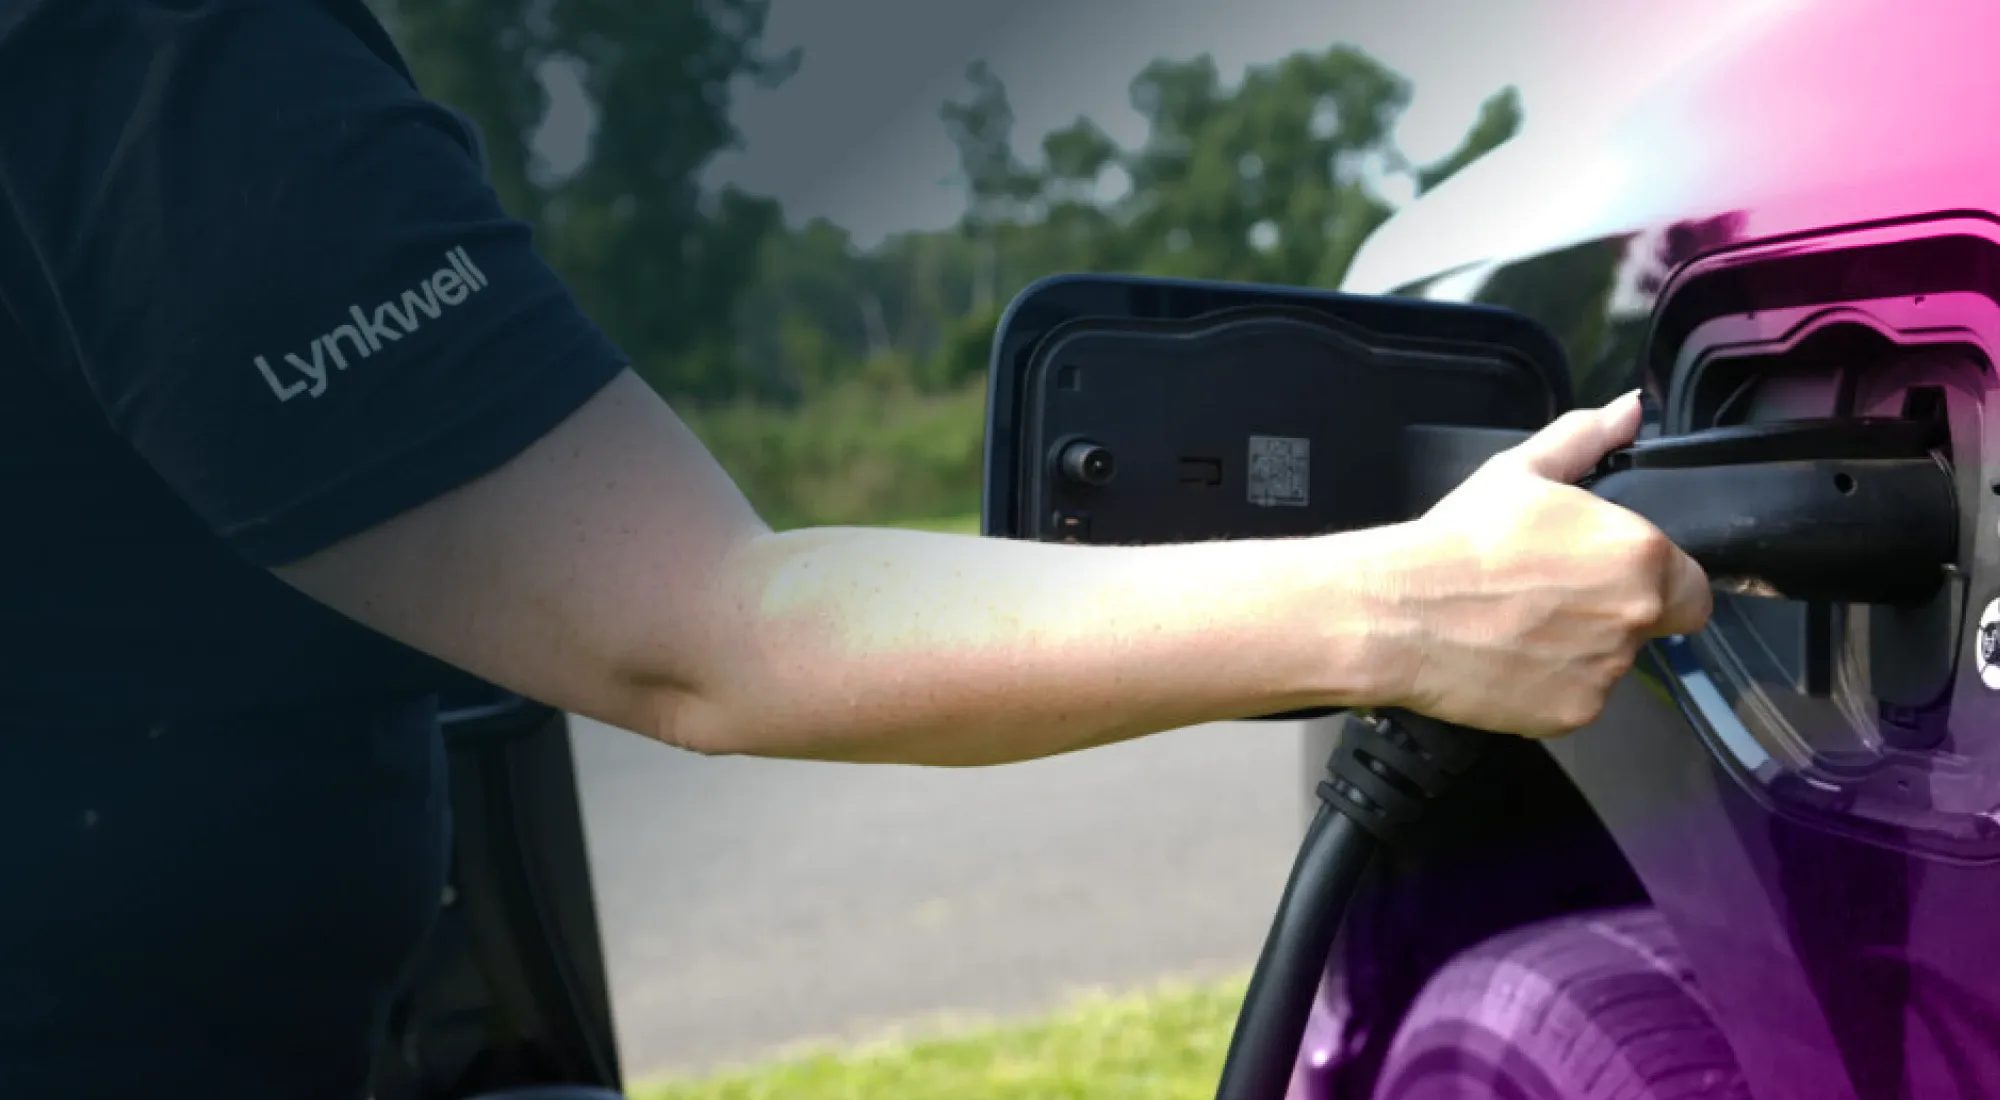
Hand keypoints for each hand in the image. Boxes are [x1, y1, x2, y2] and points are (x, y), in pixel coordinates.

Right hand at [1372, 391, 1712, 736]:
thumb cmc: (1462, 539)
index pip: (1695, 588)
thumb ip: (1586, 439)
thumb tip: (1631, 408)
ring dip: (1581, 648)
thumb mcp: (1521, 472)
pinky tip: (1507, 660)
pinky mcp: (1573, 714)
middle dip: (1615, 612)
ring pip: (1611, 663)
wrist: (1400, 613)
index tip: (1613, 576)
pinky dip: (1551, 685)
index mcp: (1639, 553)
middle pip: (1651, 625)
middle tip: (1553, 598)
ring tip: (1519, 627)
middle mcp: (1636, 617)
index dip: (1662, 583)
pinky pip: (1577, 698)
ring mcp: (1606, 672)